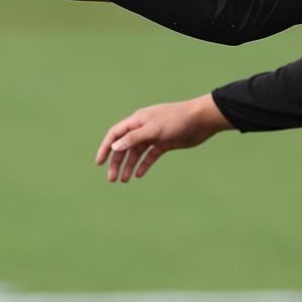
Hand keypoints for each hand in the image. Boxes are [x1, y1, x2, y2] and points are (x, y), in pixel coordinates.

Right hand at [95, 94, 231, 182]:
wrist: (201, 120)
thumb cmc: (177, 120)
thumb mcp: (154, 129)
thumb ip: (134, 138)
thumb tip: (115, 146)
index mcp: (137, 120)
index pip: (115, 134)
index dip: (106, 147)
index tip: (99, 163)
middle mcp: (143, 128)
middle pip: (124, 146)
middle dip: (116, 162)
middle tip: (112, 179)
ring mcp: (153, 136)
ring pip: (136, 153)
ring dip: (129, 166)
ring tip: (124, 180)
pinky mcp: (164, 143)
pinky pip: (150, 156)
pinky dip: (144, 165)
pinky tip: (138, 175)